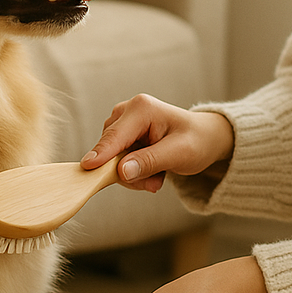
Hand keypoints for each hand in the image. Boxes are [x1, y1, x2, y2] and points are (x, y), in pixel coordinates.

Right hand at [80, 94, 234, 192]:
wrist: (204, 138)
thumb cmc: (197, 141)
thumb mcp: (179, 154)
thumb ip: (149, 162)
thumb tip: (121, 172)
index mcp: (141, 109)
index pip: (115, 136)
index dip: (101, 154)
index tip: (86, 168)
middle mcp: (127, 111)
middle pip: (110, 150)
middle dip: (129, 172)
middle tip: (155, 184)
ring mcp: (122, 123)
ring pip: (111, 159)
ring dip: (132, 174)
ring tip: (158, 175)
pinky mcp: (121, 135)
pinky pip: (115, 161)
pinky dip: (132, 171)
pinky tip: (151, 170)